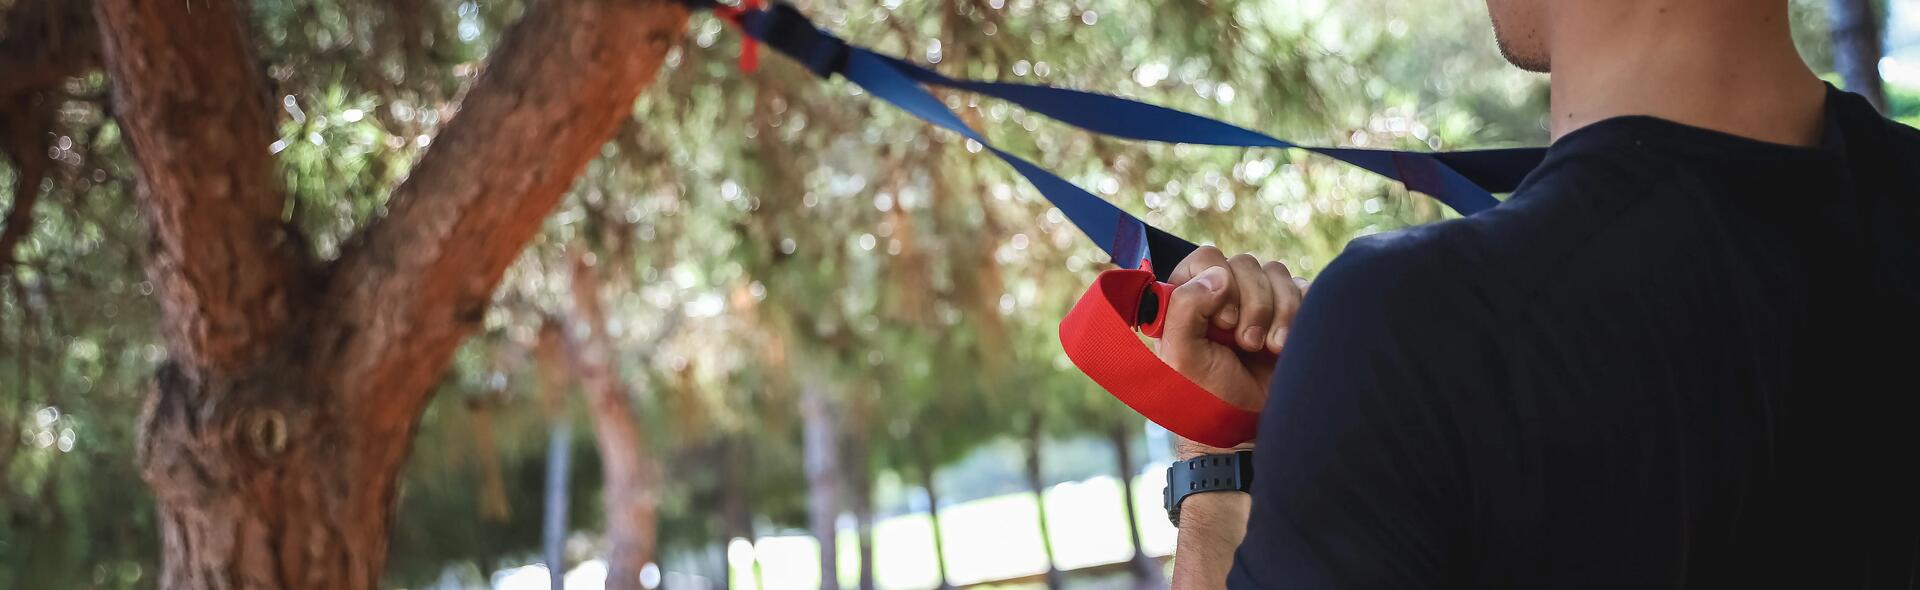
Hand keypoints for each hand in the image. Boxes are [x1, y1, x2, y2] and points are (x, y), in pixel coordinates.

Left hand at [1154, 246, 1304, 423]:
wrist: (1249, 426)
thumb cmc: (1207, 395)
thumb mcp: (1181, 355)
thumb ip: (1184, 308)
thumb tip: (1218, 274)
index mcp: (1191, 297)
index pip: (1206, 258)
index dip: (1217, 283)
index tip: (1222, 322)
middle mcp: (1225, 293)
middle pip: (1244, 263)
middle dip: (1250, 303)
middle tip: (1245, 343)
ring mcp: (1260, 300)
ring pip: (1275, 272)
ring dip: (1275, 311)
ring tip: (1267, 348)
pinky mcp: (1292, 311)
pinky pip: (1302, 287)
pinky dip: (1297, 313)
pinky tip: (1285, 345)